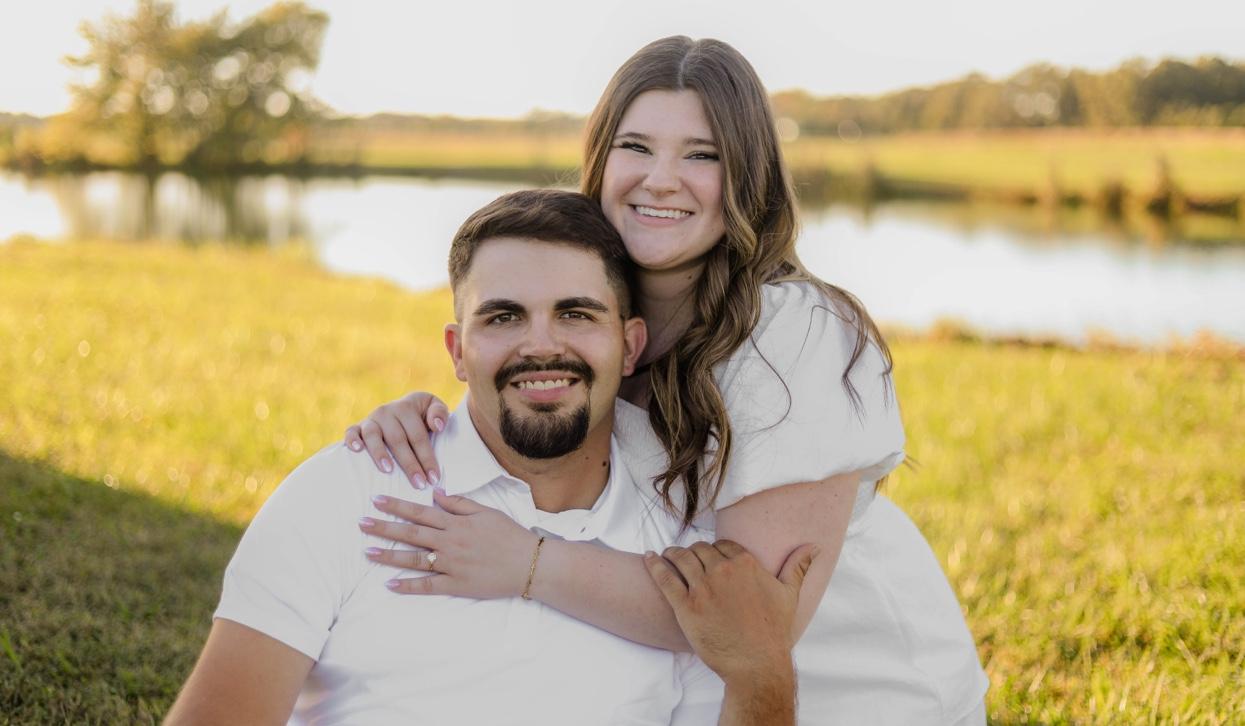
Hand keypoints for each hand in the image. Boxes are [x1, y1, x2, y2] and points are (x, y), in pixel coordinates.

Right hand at [343, 392, 448, 488]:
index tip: (433, 478)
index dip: (427, 457)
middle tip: (419, 484)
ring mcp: (370, 419)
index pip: (418, 436)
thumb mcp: (433, 407)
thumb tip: (437, 426)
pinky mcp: (357, 427)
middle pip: (398, 440)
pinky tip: (357, 451)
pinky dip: (352, 440)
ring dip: (380, 453)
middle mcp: (386, 411)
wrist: (400, 409)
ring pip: (373, 435)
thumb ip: (440, 413)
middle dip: (409, 464)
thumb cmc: (421, 414)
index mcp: (407, 407)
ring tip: (388, 471)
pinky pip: (351, 432)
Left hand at [360, 489, 538, 598]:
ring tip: (367, 552)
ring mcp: (451, 565)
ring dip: (389, 555)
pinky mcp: (456, 585)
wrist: (530, 563)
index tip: (377, 501)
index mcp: (457, 523)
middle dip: (384, 528)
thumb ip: (459, 503)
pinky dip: (408, 586)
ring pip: (414, 559)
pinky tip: (390, 585)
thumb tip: (435, 493)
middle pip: (411, 533)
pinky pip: (427, 586)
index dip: (397, 506)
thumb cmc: (510, 535)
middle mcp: (450, 542)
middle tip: (361, 523)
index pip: (420, 512)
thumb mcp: (486, 512)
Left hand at [643, 540, 817, 683]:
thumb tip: (814, 547)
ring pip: (681, 558)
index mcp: (745, 563)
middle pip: (700, 550)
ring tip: (666, 555)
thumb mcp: (788, 595)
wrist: (755, 664)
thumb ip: (797, 566)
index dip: (715, 550)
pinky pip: (665, 578)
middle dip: (693, 551)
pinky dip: (654, 565)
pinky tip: (649, 559)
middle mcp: (722, 571)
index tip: (709, 555)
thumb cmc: (773, 632)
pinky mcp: (685, 606)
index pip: (722, 545)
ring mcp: (702, 587)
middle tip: (685, 556)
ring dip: (672, 554)